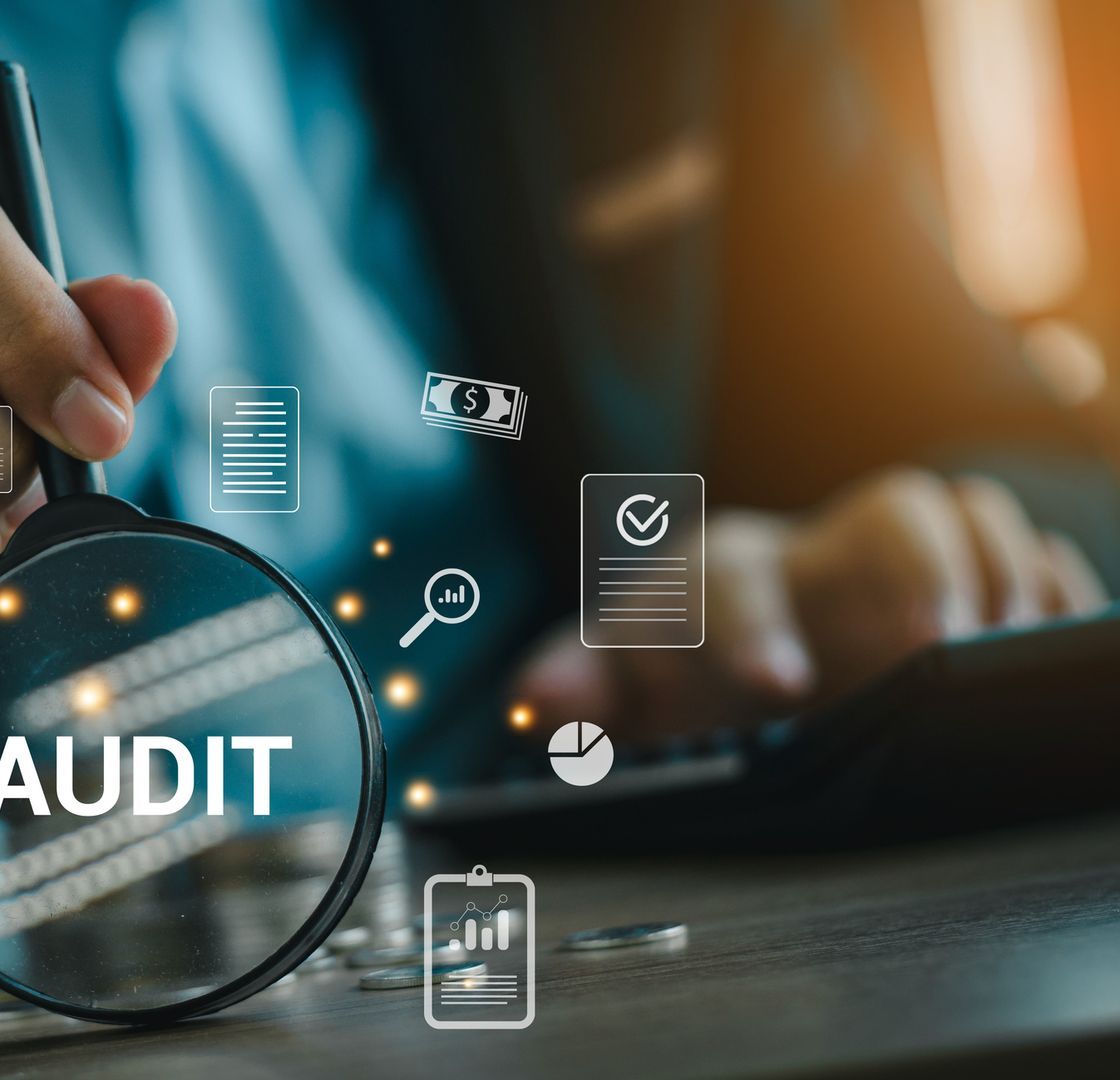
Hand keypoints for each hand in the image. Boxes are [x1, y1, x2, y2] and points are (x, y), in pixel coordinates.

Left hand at [512, 468, 1109, 739]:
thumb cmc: (689, 674)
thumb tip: (531, 700)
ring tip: (1010, 648)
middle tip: (942, 646)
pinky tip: (1062, 636)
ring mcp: (908, 564)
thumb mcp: (626, 687)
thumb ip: (578, 691)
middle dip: (920, 568)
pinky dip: (1059, 591)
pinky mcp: (981, 583)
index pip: (733, 579)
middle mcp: (822, 554)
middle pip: (886, 512)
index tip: (779, 687)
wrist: (758, 659)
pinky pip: (1040, 558)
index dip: (752, 626)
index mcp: (724, 578)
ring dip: (1000, 575)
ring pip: (967, 519)